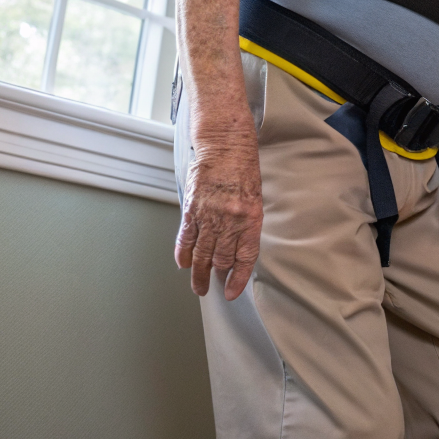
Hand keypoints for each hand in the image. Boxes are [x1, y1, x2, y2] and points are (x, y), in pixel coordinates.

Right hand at [175, 137, 262, 299]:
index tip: (232, 292)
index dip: (238, 279)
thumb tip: (237, 250)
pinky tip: (183, 264)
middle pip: (221, 259)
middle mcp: (230, 220)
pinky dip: (183, 254)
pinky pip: (186, 238)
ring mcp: (209, 216)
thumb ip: (246, 224)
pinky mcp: (192, 209)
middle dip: (217, 276)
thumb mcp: (254, 198)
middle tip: (213, 286)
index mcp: (251, 218)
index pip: (244, 258)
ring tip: (198, 286)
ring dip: (198, 273)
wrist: (225, 146)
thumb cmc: (243, 169)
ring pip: (202, 254)